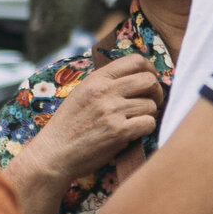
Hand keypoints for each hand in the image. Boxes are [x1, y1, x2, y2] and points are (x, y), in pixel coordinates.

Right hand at [27, 54, 160, 184]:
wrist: (55, 152)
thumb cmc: (71, 125)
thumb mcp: (83, 94)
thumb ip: (106, 84)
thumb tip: (138, 77)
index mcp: (97, 79)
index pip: (135, 61)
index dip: (151, 70)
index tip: (151, 81)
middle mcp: (104, 91)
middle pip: (150, 81)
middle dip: (157, 93)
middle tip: (152, 103)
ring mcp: (112, 111)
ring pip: (151, 105)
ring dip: (149, 114)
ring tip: (135, 121)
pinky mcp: (118, 131)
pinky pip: (149, 123)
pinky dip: (146, 129)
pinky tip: (134, 133)